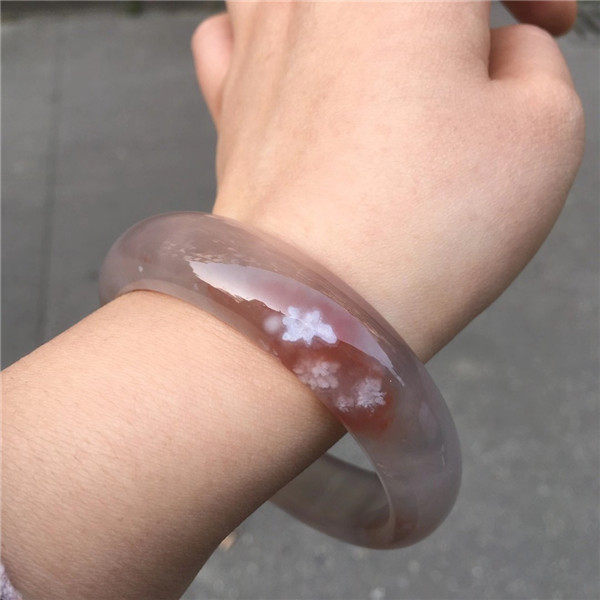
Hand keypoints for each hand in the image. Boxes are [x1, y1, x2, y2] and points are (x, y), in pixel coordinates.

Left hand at [192, 1, 583, 360]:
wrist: (313, 301)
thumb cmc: (423, 228)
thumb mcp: (545, 131)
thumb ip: (535, 62)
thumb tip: (501, 51)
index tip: (550, 22)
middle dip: (441, 10)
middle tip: (469, 46)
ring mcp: (259, 43)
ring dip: (353, 14)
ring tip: (385, 53)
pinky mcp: (228, 102)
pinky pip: (236, 31)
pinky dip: (273, 36)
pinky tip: (305, 71)